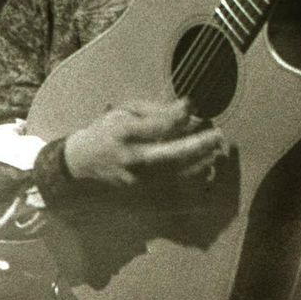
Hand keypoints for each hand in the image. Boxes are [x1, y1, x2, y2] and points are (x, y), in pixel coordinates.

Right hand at [63, 97, 227, 193]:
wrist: (82, 164)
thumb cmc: (108, 131)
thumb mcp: (126, 111)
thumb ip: (157, 111)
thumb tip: (189, 108)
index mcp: (124, 133)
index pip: (157, 125)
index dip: (179, 115)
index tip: (194, 105)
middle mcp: (130, 159)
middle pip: (170, 155)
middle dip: (198, 145)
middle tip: (218, 135)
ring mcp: (136, 180)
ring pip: (176, 176)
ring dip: (200, 164)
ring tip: (216, 152)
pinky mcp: (140, 194)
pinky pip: (174, 190)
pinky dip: (192, 182)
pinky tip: (205, 171)